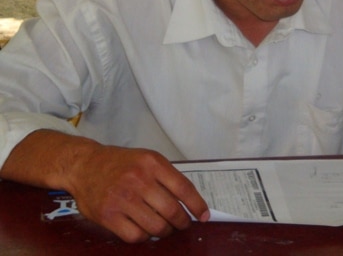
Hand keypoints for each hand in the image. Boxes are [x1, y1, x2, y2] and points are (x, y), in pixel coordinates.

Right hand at [64, 143, 209, 242]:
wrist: (85, 165)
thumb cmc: (120, 163)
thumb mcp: (148, 159)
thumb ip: (167, 177)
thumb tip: (190, 201)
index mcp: (152, 163)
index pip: (184, 188)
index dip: (197, 205)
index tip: (204, 215)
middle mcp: (139, 180)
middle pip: (172, 210)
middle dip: (183, 222)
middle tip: (183, 224)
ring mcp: (122, 199)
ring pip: (156, 226)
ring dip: (165, 231)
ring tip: (165, 229)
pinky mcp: (108, 215)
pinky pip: (135, 236)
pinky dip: (145, 237)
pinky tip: (146, 230)